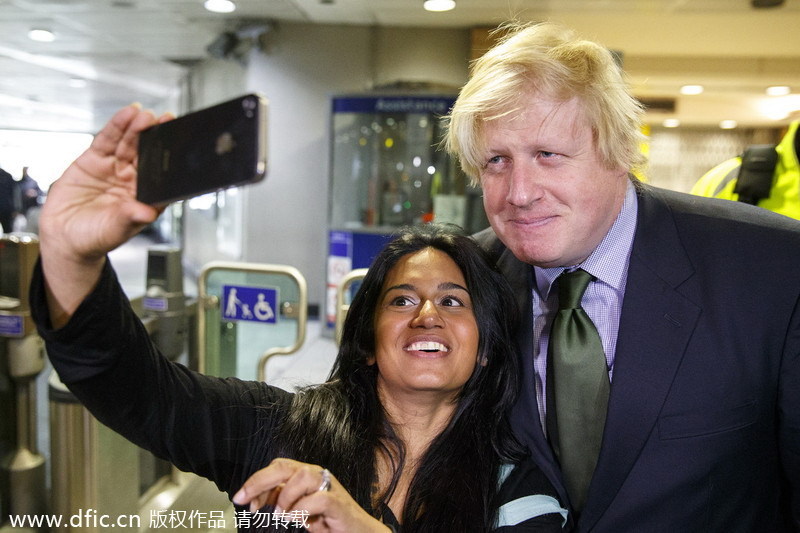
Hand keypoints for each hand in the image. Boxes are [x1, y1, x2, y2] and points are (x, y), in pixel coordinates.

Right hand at [39, 104, 170, 326]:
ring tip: (145, 115)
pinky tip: (127, 114)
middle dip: (156, 137)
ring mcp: (116, 168)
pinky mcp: (95, 159)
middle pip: (148, 154)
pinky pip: (108, 140)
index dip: (171, 161)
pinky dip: (117, 126)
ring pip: (130, 144)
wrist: (63, 236)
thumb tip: (148, 213)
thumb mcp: (113, 231)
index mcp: (147, 198)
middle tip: (165, 120)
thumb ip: (129, 218)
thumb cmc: (94, 238)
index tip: (180, 147)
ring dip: (138, 128)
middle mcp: (134, 180)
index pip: (163, 175)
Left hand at [232, 458, 390, 532]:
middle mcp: (316, 475)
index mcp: (305, 475)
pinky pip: (318, 499)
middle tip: (245, 499)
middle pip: (284, 466)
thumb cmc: (328, 520)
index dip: (257, 482)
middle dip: (260, 482)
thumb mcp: (298, 510)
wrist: (358, 531)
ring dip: (286, 496)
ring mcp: (329, 487)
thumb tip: (256, 500)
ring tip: (281, 514)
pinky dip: (302, 509)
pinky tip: (297, 519)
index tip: (241, 499)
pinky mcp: (338, 502)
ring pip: (302, 476)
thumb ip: (281, 500)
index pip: (277, 468)